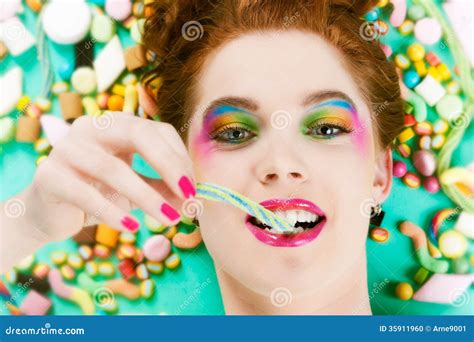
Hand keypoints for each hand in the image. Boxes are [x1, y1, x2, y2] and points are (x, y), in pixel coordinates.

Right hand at [23, 86, 194, 241]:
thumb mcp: (136, 190)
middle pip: (137, 134)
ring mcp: (66, 149)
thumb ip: (163, 189)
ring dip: (147, 196)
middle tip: (189, 195)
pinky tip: (132, 228)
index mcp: (115, 125)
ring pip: (113, 168)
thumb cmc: (97, 195)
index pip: (155, 130)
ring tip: (169, 218)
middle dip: (169, 165)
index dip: (179, 157)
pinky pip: (86, 194)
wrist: (49, 213)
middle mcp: (91, 128)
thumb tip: (194, 202)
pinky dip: (112, 212)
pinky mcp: (50, 176)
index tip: (193, 187)